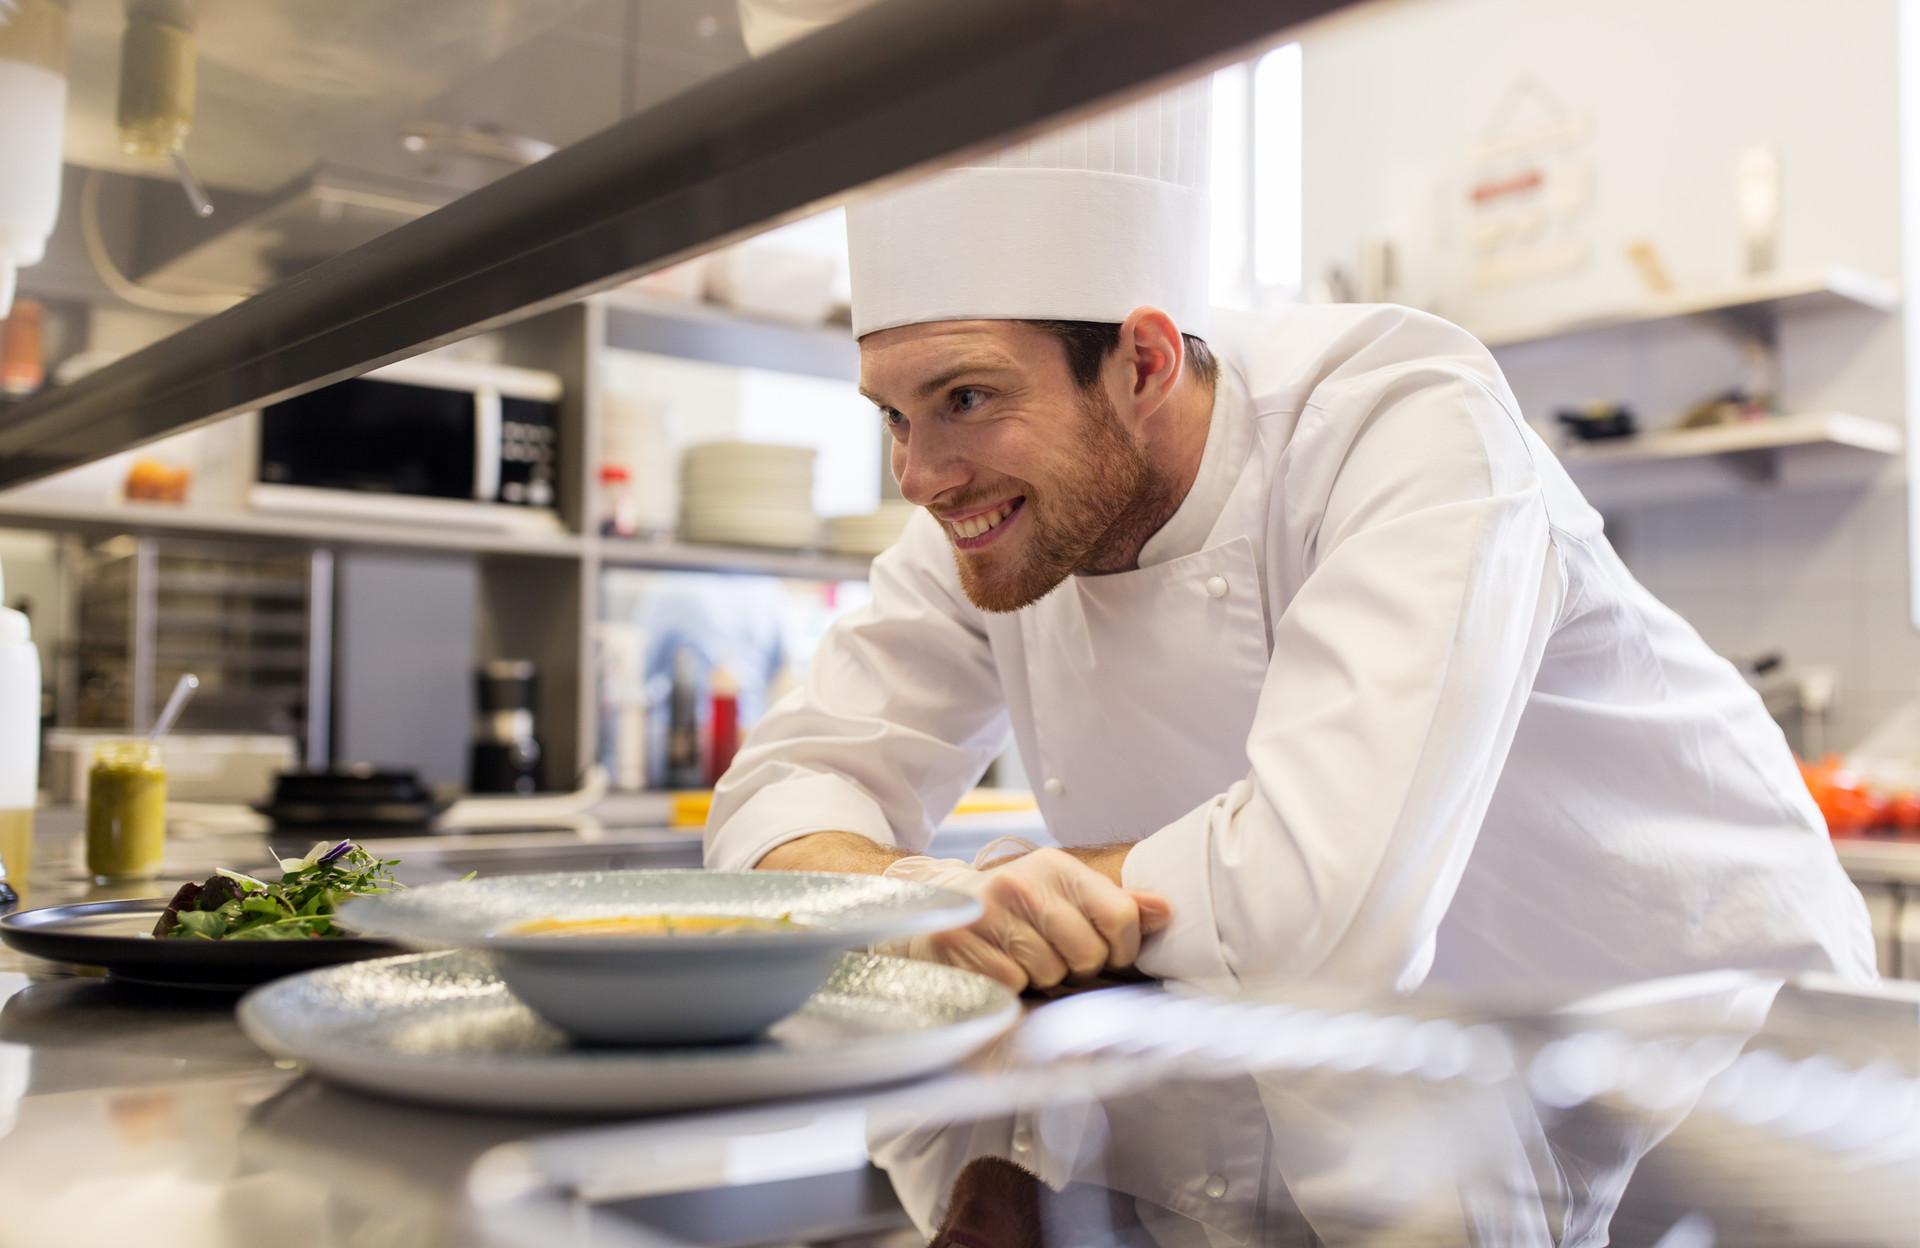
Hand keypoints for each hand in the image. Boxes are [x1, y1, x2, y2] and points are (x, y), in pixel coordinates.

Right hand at [883, 847, 1170, 990]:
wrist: (935, 904)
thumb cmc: (1012, 907)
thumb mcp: (1061, 893)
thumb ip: (1115, 905)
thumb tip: (1166, 911)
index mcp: (1056, 866)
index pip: (1121, 916)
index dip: (1123, 949)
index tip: (1108, 955)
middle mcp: (1022, 883)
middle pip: (1087, 954)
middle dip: (1076, 967)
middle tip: (1053, 954)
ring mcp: (988, 912)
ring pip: (1049, 973)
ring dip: (1039, 977)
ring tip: (1019, 956)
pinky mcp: (961, 941)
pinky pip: (1013, 984)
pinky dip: (1009, 985)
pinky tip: (995, 964)